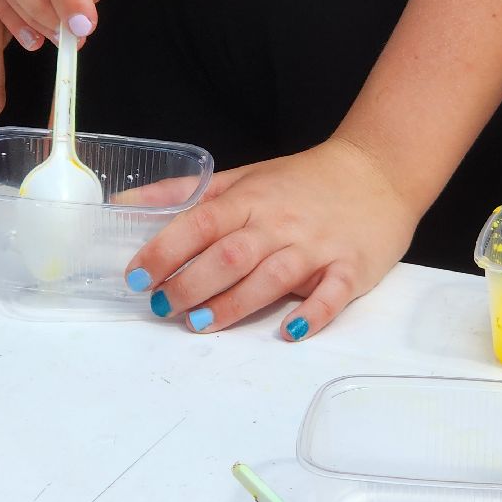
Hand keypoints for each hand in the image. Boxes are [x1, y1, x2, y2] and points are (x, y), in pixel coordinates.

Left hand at [123, 138, 418, 339]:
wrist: (377, 170)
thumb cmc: (303, 181)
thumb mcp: (243, 177)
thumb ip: (187, 194)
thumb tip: (124, 204)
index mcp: (250, 200)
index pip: (200, 223)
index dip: (166, 250)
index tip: (138, 276)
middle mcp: (279, 223)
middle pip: (230, 254)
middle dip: (192, 284)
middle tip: (164, 307)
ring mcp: (316, 246)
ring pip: (272, 277)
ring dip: (235, 303)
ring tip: (202, 323)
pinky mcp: (350, 268)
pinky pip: (332, 294)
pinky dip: (312, 313)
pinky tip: (291, 331)